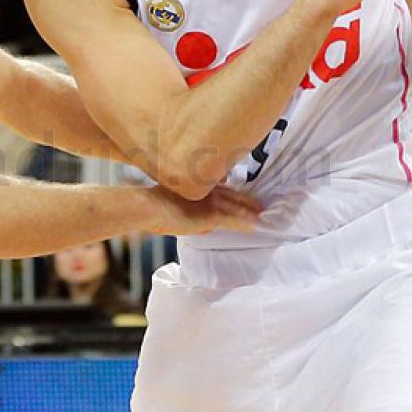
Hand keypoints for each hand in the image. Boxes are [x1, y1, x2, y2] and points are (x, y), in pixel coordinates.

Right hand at [143, 184, 263, 235]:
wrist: (148, 207)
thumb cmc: (154, 206)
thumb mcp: (173, 201)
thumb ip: (188, 207)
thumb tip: (201, 222)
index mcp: (198, 184)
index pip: (222, 188)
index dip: (235, 193)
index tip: (245, 197)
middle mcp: (207, 189)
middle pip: (234, 194)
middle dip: (248, 201)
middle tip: (262, 206)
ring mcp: (210, 201)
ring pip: (237, 206)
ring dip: (251, 211)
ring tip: (263, 216)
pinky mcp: (212, 214)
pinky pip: (234, 219)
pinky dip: (245, 222)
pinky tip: (255, 226)